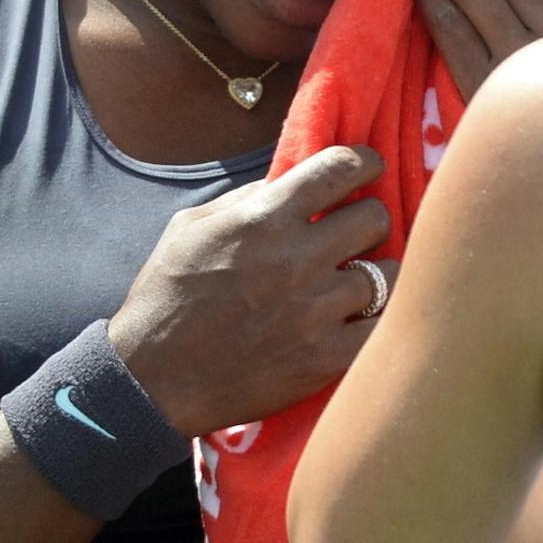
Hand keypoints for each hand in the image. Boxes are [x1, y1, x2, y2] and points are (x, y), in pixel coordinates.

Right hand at [107, 146, 396, 435]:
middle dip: (368, 220)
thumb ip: (247, 199)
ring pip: (389, 274)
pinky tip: (360, 320)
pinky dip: (377, 321)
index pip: (341, 168)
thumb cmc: (166, 298)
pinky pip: (383, 327)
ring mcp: (316, 310)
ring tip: (359, 282)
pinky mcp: (326, 358)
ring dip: (377, 274)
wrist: (152, 381)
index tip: (370, 166)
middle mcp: (297, 258)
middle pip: (375, 217)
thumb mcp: (191, 227)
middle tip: (356, 234)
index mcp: (264, 219)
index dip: (365, 161)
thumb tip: (289, 181)